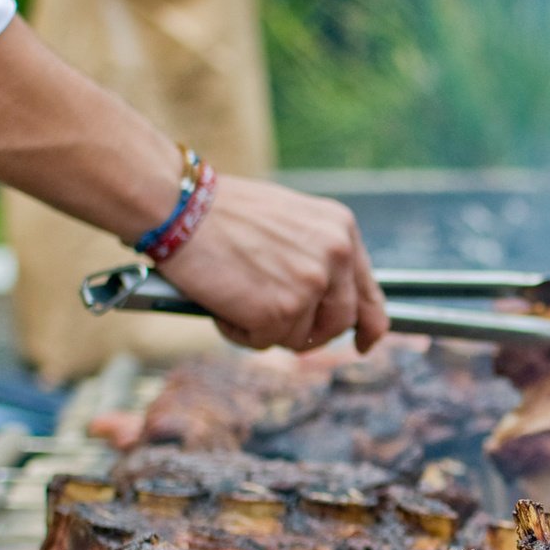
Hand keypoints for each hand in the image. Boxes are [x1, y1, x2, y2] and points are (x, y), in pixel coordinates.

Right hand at [162, 176, 389, 353]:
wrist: (181, 205)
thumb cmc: (221, 211)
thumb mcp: (289, 221)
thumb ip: (315, 256)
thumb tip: (323, 302)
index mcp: (341, 230)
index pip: (368, 292)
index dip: (369, 325)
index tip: (364, 343)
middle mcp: (335, 256)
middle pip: (338, 323)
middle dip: (309, 332)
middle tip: (274, 324)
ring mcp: (310, 285)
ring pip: (298, 337)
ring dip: (265, 328)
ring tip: (235, 294)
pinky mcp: (280, 311)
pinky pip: (263, 343)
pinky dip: (238, 331)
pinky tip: (221, 302)